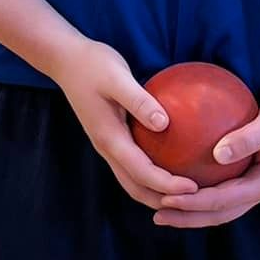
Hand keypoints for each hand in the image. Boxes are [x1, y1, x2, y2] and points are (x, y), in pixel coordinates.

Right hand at [49, 38, 198, 210]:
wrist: (66, 60)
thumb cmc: (93, 65)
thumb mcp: (117, 78)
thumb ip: (139, 101)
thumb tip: (165, 124)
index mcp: (109, 137)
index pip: (142, 172)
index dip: (167, 185)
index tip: (193, 188)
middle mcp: (107, 147)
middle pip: (136, 187)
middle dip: (163, 200)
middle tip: (194, 199)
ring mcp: (107, 144)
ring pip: (132, 180)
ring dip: (156, 192)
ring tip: (183, 191)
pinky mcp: (110, 136)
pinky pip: (132, 164)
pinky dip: (150, 174)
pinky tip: (168, 163)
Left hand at [153, 83, 259, 228]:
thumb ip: (247, 138)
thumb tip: (217, 154)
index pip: (222, 201)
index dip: (193, 204)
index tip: (166, 199)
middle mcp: (259, 189)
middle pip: (219, 213)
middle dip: (188, 217)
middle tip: (158, 215)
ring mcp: (257, 183)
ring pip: (221, 205)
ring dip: (194, 209)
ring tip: (165, 206)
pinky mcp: (252, 171)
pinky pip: (224, 186)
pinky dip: (203, 189)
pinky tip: (183, 175)